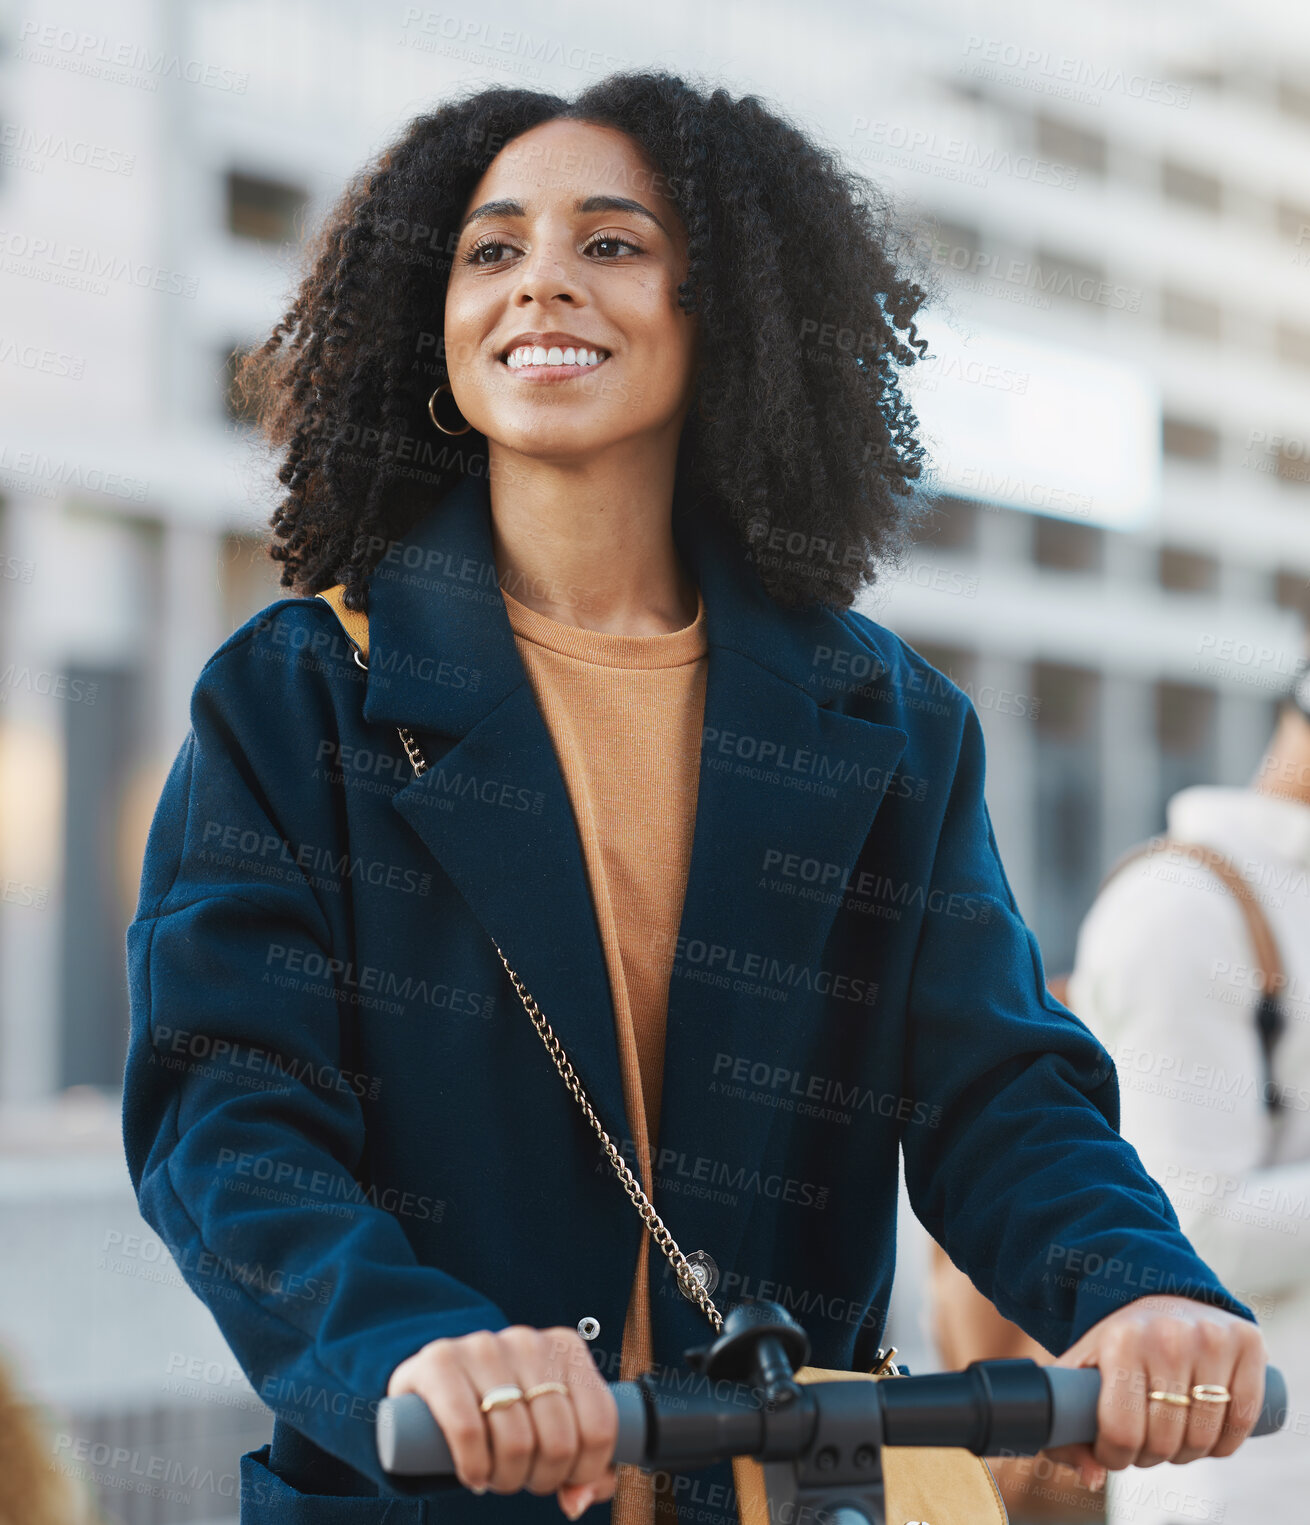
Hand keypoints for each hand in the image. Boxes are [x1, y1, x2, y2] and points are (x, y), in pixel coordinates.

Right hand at [387, 1325, 618, 1517]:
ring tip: (496, 1477)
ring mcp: (483, 1346)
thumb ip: (582, 1467)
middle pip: (559, 1440)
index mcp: (566, 1349)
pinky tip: (473, 1476)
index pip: (600, 1426)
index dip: (584, 1471)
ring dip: (507, 1479)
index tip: (561, 1478)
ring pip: (517, 1441)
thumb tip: (576, 1501)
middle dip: (542, 1479)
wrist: (434, 1384)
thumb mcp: (550, 1426)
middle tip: (522, 1479)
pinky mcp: (440, 1360)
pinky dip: (475, 1467)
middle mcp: (529, 1340)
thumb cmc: (506, 1412)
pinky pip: (468, 1430)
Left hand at [1041, 1295, 1266, 1491]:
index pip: (1122, 1431)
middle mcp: (1168, 1337)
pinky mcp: (1247, 1342)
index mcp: (1121, 1340)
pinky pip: (1242, 1422)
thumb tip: (1094, 1478)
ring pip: (1204, 1439)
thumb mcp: (1082, 1368)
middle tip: (1143, 1443)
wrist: (1162, 1291)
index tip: (1114, 1452)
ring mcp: (1211, 1338)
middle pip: (1164, 1442)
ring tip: (1171, 1437)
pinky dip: (1225, 1444)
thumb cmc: (1118, 1341)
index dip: (1115, 1457)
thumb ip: (1066, 1422)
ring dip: (1186, 1454)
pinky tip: (1207, 1435)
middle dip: (1149, 1456)